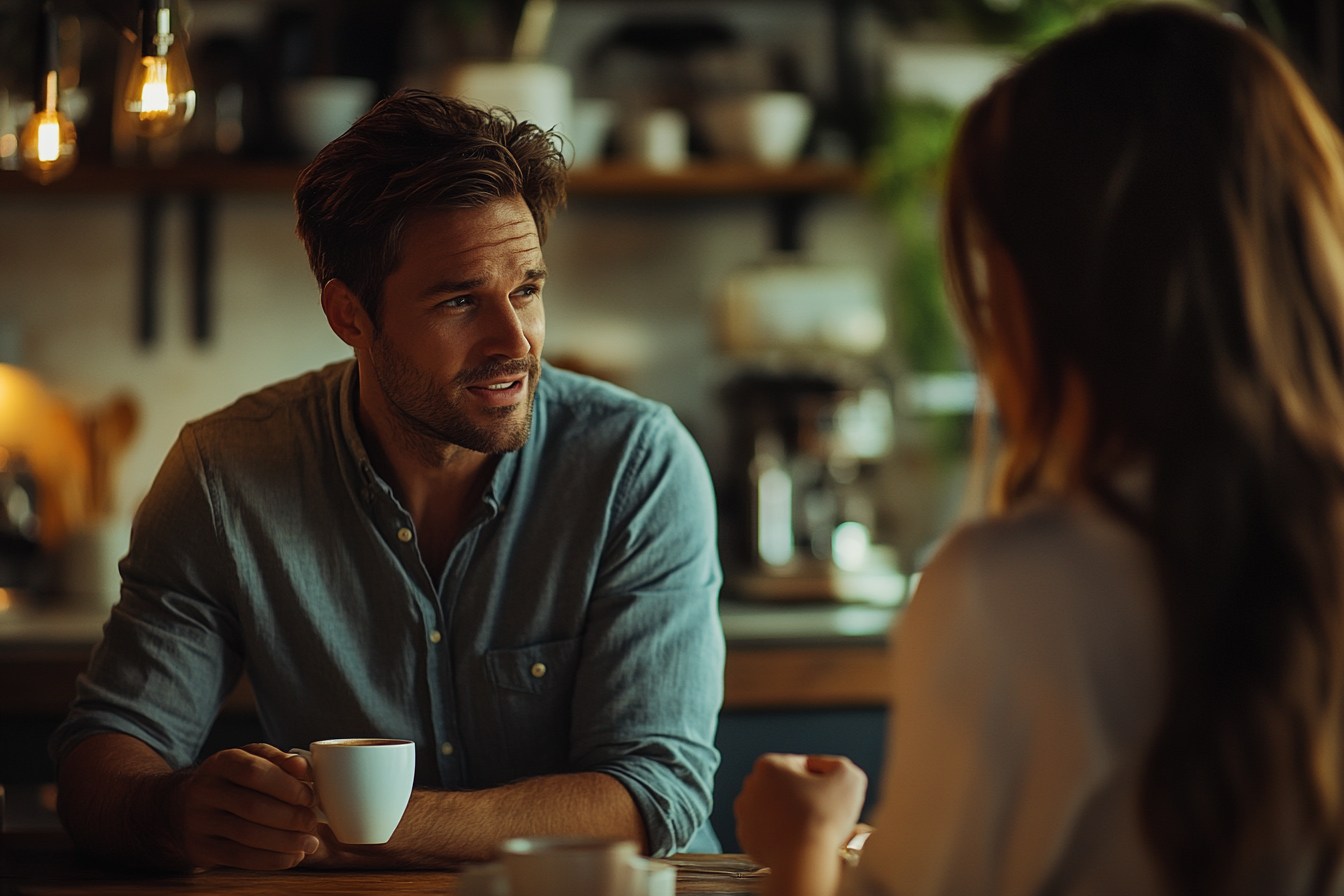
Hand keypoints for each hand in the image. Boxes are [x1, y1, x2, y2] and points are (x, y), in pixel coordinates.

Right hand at [169, 742, 321, 870]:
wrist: (183, 807)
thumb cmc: (230, 780)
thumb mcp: (250, 759)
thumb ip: (278, 760)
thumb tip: (303, 768)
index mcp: (221, 762)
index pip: (254, 771)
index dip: (287, 786)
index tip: (309, 797)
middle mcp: (205, 790)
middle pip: (252, 807)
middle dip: (290, 818)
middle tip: (312, 822)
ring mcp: (199, 821)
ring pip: (247, 836)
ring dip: (286, 842)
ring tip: (309, 843)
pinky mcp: (201, 848)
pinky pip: (240, 857)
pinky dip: (272, 859)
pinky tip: (293, 856)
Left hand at [734, 754, 866, 895]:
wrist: (803, 861)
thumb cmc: (822, 818)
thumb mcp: (848, 777)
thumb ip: (840, 766)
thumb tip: (830, 771)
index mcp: (769, 765)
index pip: (805, 766)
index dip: (824, 781)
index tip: (831, 796)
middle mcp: (751, 787)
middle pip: (788, 787)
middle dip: (806, 797)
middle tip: (824, 813)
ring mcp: (746, 814)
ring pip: (779, 809)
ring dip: (795, 815)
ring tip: (812, 828)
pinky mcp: (747, 839)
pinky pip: (771, 832)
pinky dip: (784, 835)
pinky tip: (799, 840)